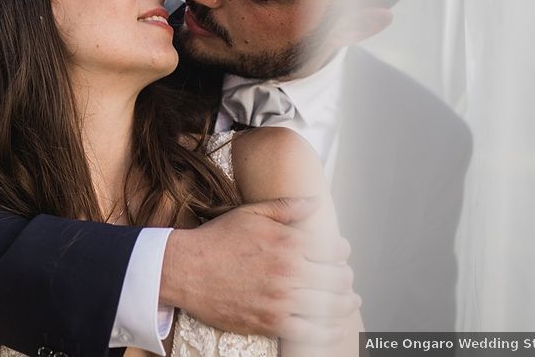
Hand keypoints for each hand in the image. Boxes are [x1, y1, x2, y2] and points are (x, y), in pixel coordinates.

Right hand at [159, 198, 358, 343]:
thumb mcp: (251, 213)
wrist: (185, 269)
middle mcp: (289, 272)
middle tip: (345, 280)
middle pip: (337, 279)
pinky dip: (327, 331)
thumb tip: (315, 202)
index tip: (340, 255)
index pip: (333, 250)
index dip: (342, 253)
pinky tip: (332, 326)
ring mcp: (280, 300)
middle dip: (346, 279)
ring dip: (345, 304)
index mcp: (288, 242)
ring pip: (329, 307)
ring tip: (348, 302)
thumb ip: (287, 207)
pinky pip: (311, 333)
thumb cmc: (216, 239)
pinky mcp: (270, 322)